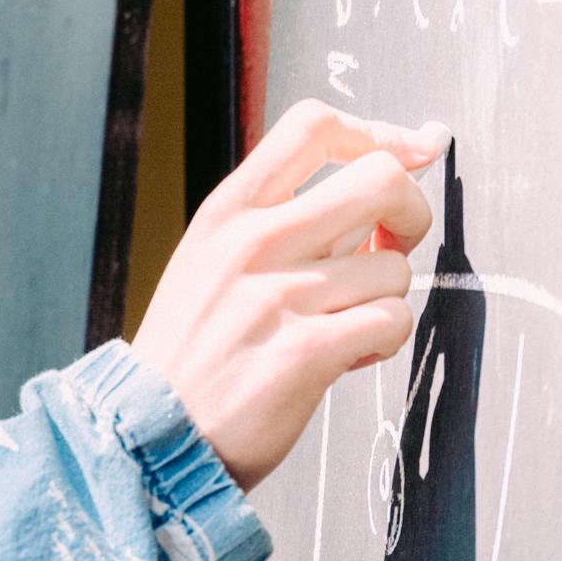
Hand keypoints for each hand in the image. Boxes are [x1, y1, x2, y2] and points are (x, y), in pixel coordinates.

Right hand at [131, 100, 448, 490]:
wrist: (150, 433)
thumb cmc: (191, 349)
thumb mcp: (209, 259)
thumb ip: (278, 219)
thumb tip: (374, 176)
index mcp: (227, 211)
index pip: (313, 127)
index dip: (375, 132)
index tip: (405, 154)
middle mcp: (254, 242)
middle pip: (379, 179)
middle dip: (411, 212)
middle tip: (392, 245)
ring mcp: (280, 296)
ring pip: (395, 266)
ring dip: (386, 297)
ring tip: (346, 322)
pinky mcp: (306, 353)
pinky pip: (391, 322)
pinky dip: (384, 340)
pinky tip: (350, 354)